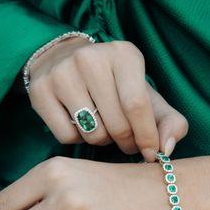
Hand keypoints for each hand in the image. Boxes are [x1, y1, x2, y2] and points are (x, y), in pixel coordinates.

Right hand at [28, 38, 187, 160]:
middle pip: (116, 124)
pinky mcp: (40, 91)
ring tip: (103, 125)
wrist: (67, 60)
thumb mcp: (148, 96)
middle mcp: (90, 58)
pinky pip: (66, 137)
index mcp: (123, 55)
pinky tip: (81, 124)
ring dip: (103, 140)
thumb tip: (167, 149)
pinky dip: (78, 139)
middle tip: (127, 140)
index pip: (137, 105)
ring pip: (92, 134)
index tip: (151, 154)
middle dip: (127, 142)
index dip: (147, 137)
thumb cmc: (116, 85)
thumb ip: (169, 122)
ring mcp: (61, 73)